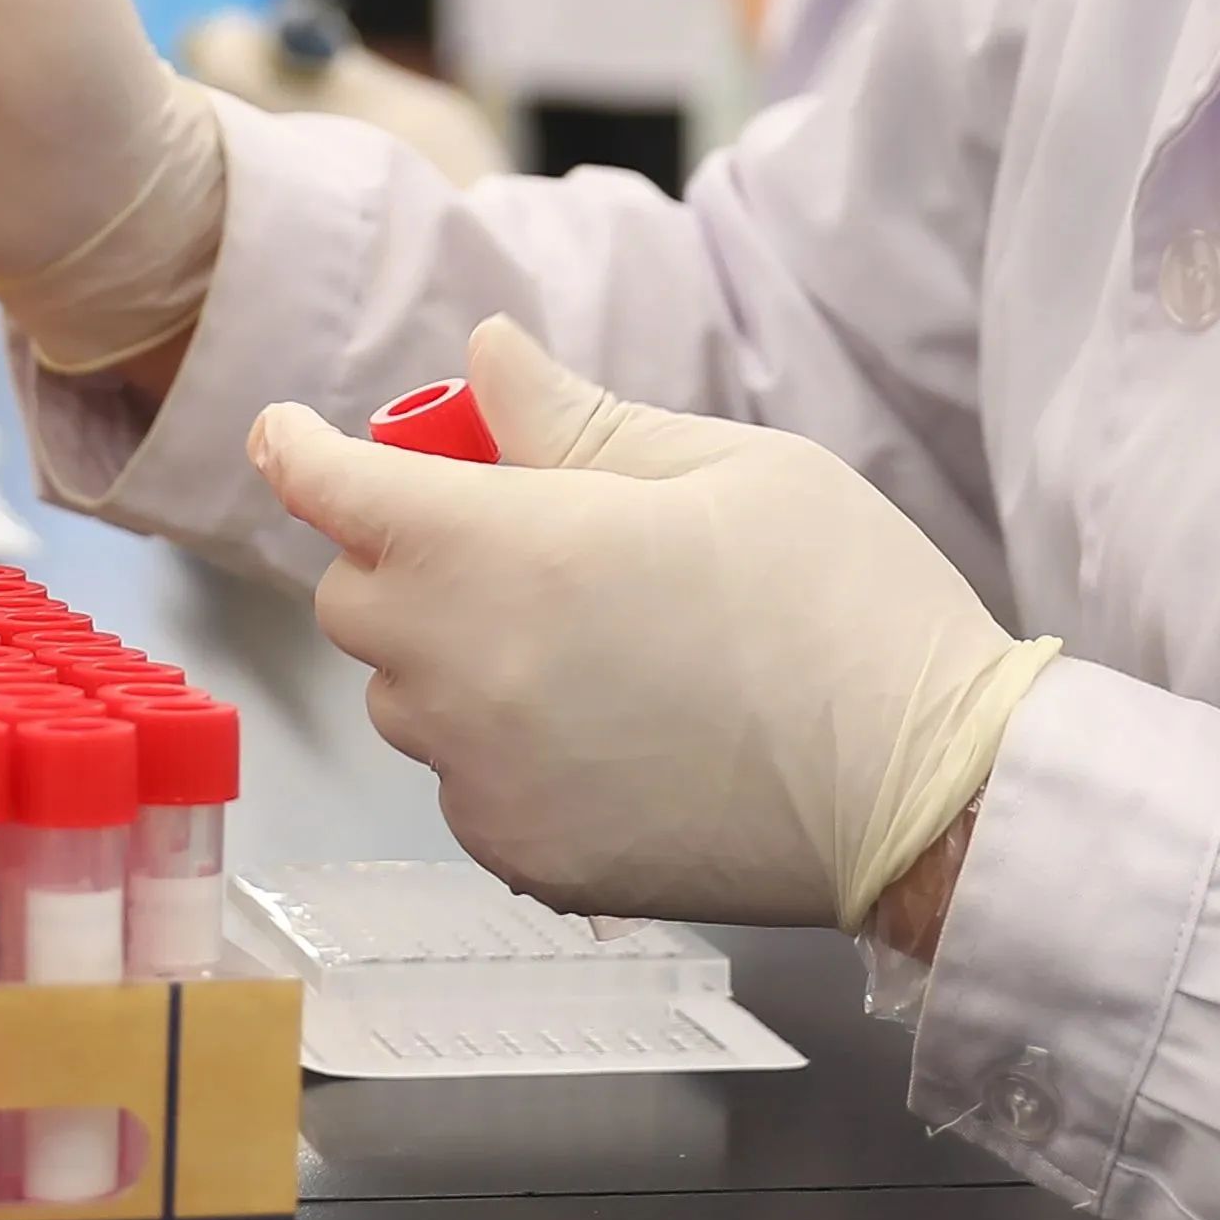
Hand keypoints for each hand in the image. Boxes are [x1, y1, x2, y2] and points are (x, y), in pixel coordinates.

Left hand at [246, 317, 1055, 928]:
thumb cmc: (844, 605)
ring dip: (448, 655)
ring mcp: (489, 778)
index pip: (339, 491)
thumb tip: (485, 360)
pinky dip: (500, 749)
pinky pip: (464, 786)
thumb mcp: (726, 465)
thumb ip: (577, 420)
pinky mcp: (529, 859)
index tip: (290, 433)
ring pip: (405, 699)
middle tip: (506, 531)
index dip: (303, 451)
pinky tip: (609, 729)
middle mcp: (468, 670)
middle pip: (353, 601)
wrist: (929, 792)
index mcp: (508, 548)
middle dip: (399, 553)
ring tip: (584, 641)